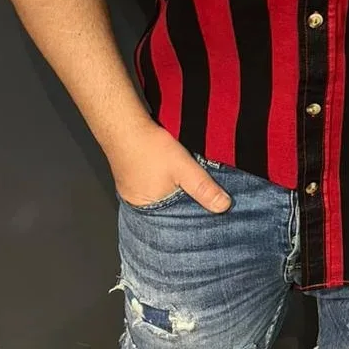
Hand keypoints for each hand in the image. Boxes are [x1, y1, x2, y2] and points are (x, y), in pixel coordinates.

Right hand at [109, 121, 230, 212]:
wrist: (124, 124)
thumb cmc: (149, 147)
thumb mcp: (184, 168)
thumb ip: (204, 188)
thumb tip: (223, 206)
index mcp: (147, 211)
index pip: (175, 224)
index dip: (193, 218)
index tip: (211, 216)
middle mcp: (138, 204)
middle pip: (169, 211)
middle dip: (187, 206)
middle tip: (207, 200)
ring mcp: (133, 190)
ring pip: (163, 197)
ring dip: (177, 192)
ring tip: (194, 188)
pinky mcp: (134, 176)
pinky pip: (155, 186)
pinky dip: (168, 183)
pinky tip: (177, 175)